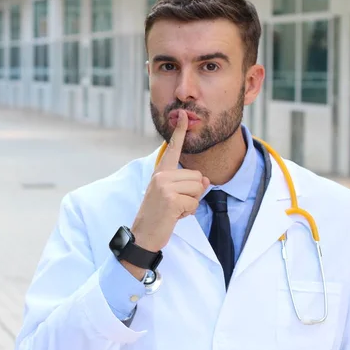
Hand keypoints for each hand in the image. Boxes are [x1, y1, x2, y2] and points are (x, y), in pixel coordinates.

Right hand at [130, 109, 209, 252]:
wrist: (143, 235)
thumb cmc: (158, 216)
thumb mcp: (172, 196)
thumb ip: (188, 185)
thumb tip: (206, 181)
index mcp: (160, 172)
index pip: (173, 149)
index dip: (179, 132)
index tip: (183, 114)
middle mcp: (161, 176)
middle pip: (197, 177)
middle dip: (193, 194)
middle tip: (175, 204)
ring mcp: (164, 186)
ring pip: (197, 189)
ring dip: (190, 204)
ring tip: (174, 210)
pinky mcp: (170, 199)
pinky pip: (194, 204)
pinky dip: (188, 213)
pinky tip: (173, 216)